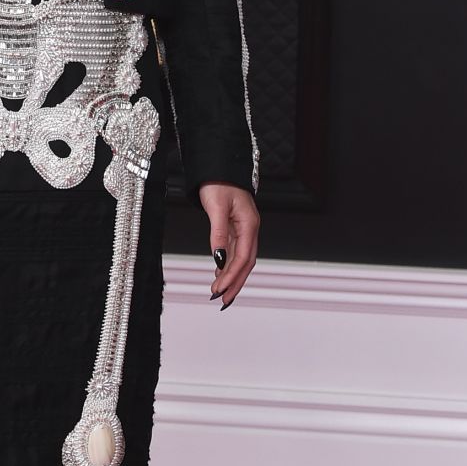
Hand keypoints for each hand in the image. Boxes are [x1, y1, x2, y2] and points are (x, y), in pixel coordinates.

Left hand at [198, 182, 259, 307]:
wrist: (219, 165)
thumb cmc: (218, 182)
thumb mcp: (216, 207)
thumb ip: (218, 233)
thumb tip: (218, 258)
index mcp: (249, 225)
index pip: (243, 258)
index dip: (232, 276)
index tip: (219, 291)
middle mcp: (250, 228)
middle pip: (246, 263)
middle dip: (235, 283)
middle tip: (222, 300)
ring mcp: (244, 228)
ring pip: (241, 259)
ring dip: (232, 276)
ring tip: (220, 292)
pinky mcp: (236, 226)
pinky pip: (235, 250)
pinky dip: (228, 264)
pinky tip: (220, 272)